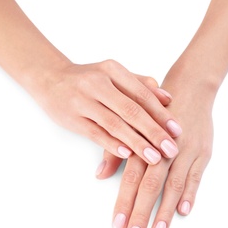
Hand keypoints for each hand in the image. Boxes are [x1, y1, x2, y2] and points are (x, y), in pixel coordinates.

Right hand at [32, 60, 181, 164]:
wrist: (50, 78)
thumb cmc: (87, 78)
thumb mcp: (113, 74)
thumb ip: (139, 84)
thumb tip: (167, 97)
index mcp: (113, 70)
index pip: (142, 94)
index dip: (161, 113)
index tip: (177, 131)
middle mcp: (98, 83)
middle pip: (131, 110)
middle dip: (153, 132)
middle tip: (171, 149)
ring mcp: (83, 101)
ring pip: (114, 124)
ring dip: (136, 142)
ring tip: (154, 157)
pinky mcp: (72, 118)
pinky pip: (95, 133)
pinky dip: (112, 144)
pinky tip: (127, 154)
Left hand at [97, 75, 214, 227]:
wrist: (189, 88)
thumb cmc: (154, 110)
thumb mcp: (131, 124)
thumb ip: (115, 150)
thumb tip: (100, 175)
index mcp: (143, 141)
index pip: (131, 178)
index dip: (124, 202)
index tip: (117, 225)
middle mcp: (164, 148)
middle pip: (151, 185)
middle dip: (142, 213)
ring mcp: (186, 150)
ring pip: (175, 184)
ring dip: (166, 211)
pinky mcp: (203, 151)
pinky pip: (197, 175)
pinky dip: (191, 193)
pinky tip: (184, 211)